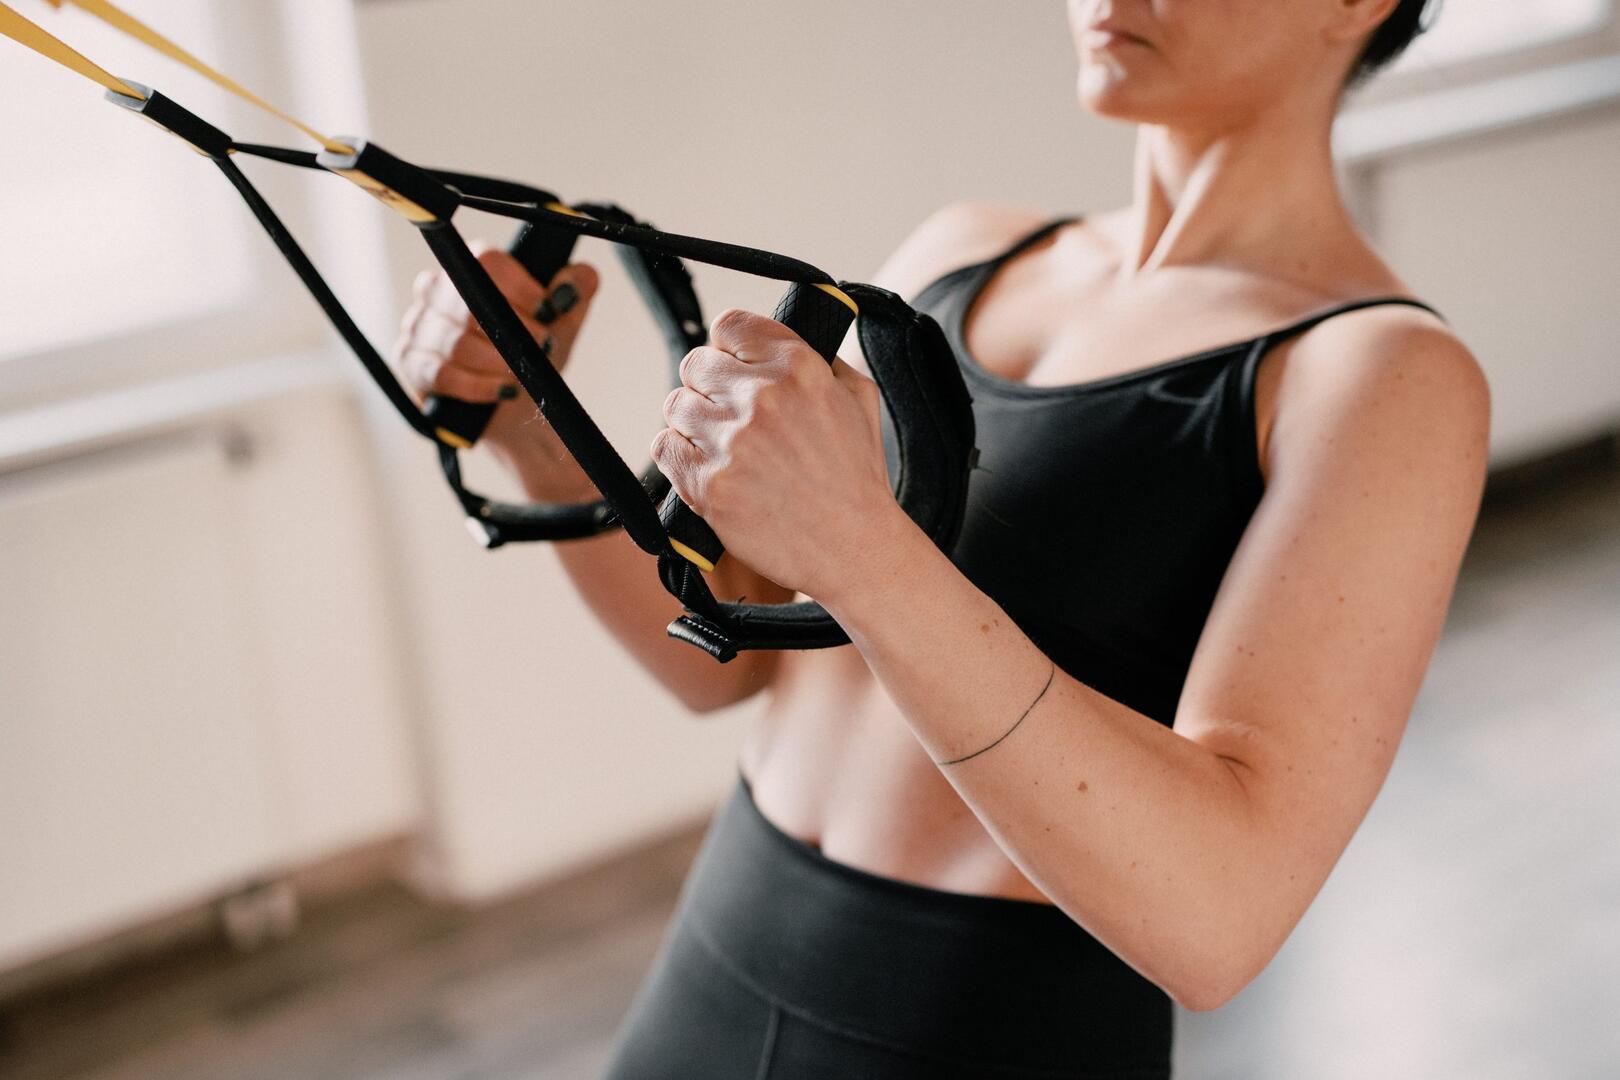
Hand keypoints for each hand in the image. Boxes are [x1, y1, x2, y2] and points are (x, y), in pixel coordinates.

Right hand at [392, 241, 599, 483]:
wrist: (518, 408)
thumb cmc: (534, 354)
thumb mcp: (564, 322)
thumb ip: (576, 291)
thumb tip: (581, 277)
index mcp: (472, 268)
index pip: (484, 260)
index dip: (520, 287)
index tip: (549, 311)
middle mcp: (437, 290)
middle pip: (466, 299)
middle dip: (513, 328)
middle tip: (543, 345)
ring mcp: (418, 325)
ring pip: (455, 340)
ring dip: (498, 361)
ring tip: (523, 373)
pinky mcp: (411, 362)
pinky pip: (440, 372)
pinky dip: (478, 385)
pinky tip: (503, 390)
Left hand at [650, 307, 899, 598]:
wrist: (855, 548)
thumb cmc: (857, 477)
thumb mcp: (859, 397)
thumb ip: (821, 357)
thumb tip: (778, 340)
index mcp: (798, 367)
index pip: (730, 325)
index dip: (728, 346)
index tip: (732, 364)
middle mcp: (762, 398)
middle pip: (696, 364)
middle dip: (709, 387)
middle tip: (730, 415)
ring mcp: (732, 443)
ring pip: (676, 405)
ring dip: (694, 423)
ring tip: (723, 446)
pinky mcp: (709, 485)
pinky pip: (664, 446)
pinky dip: (679, 455)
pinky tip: (708, 468)